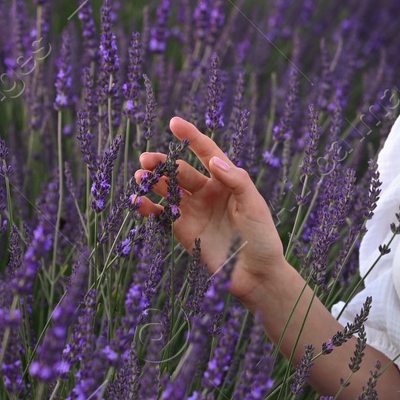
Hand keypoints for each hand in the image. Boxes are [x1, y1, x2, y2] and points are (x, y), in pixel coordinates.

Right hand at [131, 116, 286, 303]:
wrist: (256, 276)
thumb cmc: (262, 237)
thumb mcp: (254, 205)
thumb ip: (235, 181)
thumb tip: (213, 160)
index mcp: (227, 180)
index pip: (206, 152)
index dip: (191, 137)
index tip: (174, 123)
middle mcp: (208, 192)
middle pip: (180, 171)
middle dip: (162, 163)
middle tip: (146, 160)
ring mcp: (194, 211)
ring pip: (167, 190)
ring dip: (152, 182)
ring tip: (140, 177)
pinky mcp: (183, 231)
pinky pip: (162, 215)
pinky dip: (148, 208)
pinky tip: (137, 202)